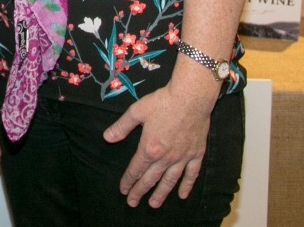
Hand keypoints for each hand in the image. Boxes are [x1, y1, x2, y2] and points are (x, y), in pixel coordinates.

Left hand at [104, 85, 213, 208]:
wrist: (190, 98)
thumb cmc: (162, 103)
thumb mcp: (137, 111)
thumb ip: (121, 127)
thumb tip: (107, 138)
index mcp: (149, 148)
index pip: (136, 169)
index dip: (128, 180)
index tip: (123, 189)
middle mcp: (166, 157)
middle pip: (151, 179)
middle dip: (140, 192)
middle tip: (132, 203)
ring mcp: (182, 157)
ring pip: (170, 181)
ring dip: (161, 194)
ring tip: (154, 204)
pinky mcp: (196, 154)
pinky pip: (191, 174)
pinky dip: (187, 186)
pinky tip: (182, 195)